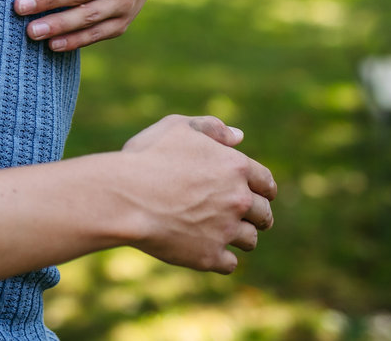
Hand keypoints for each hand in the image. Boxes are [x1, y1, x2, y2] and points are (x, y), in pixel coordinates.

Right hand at [117, 115, 276, 273]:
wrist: (123, 197)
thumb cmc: (146, 158)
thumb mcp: (175, 127)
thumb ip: (210, 128)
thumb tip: (239, 136)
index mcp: (235, 167)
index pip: (267, 183)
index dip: (263, 189)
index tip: (257, 194)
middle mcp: (237, 200)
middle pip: (263, 214)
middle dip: (255, 215)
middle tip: (239, 216)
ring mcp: (225, 230)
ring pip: (250, 240)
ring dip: (239, 236)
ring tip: (219, 232)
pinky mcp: (209, 256)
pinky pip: (229, 263)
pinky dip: (220, 258)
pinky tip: (206, 249)